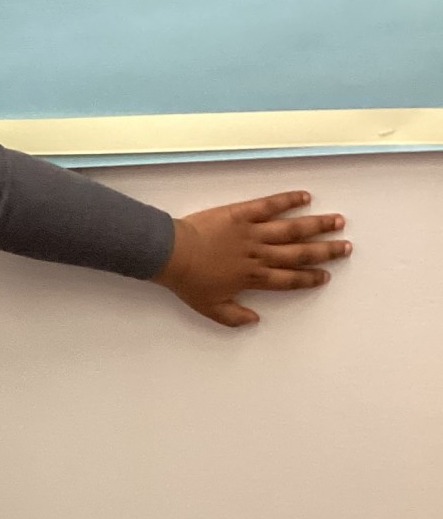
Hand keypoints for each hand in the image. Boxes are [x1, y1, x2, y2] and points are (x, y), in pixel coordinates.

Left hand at [153, 191, 350, 327]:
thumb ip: (234, 317)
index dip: (309, 278)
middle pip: (299, 253)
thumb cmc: (189, 281)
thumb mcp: (210, 308)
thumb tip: (254, 321)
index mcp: (253, 278)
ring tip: (338, 221)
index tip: (325, 275)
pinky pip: (269, 205)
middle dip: (325, 251)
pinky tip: (305, 197)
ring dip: (316, 225)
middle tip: (345, 247)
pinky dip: (287, 200)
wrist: (172, 254)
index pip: (288, 279)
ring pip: (291, 228)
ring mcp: (252, 233)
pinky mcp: (242, 214)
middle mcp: (259, 255)